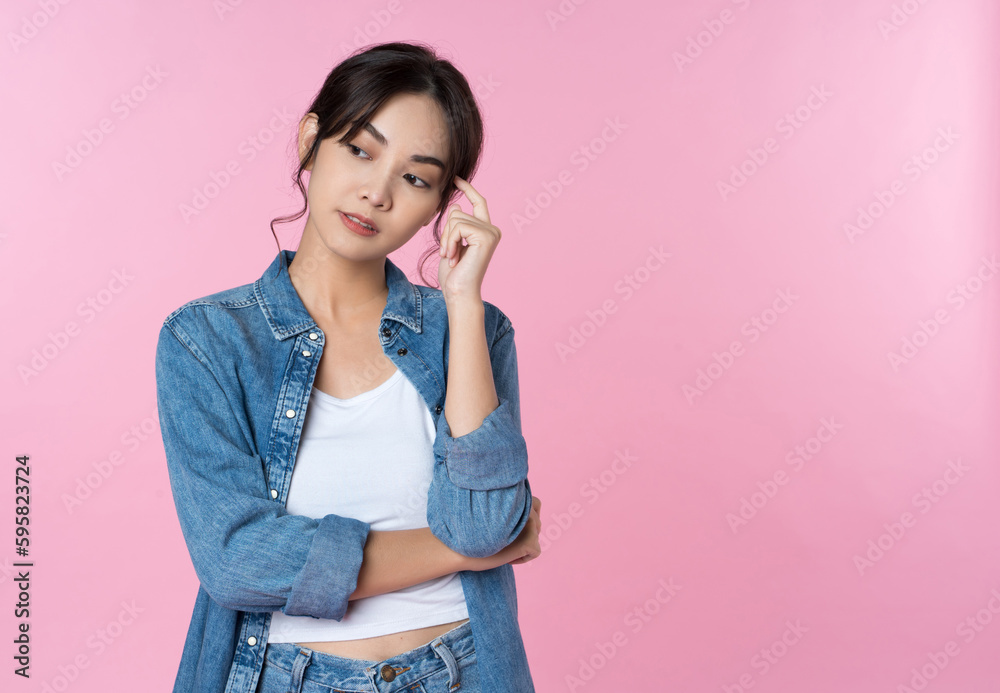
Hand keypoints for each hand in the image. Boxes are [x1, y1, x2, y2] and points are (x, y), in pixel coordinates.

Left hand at [438, 176, 502, 302]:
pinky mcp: (486, 237)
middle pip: (458, 212)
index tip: (455, 179)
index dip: (467, 189)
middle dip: (445, 232)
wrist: (459, 293)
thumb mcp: (451, 244)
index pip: (478, 202)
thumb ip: (455, 226)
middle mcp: (492, 230)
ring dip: (446, 239)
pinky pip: (458, 227)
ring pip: (456, 219)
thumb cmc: (454, 275)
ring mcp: (491, 233)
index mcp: (485, 231)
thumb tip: (456, 208)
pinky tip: (453, 256)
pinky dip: (450, 242)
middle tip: (447, 253)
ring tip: (450, 256)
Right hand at [461, 496, 541, 570]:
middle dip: (527, 532)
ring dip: (523, 544)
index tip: (511, 527)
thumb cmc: (473, 531)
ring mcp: (528, 524)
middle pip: (538, 522)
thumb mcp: (494, 514)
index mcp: (516, 497)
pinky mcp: (529, 541)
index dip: (526, 517)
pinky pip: (536, 552)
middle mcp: (525, 508)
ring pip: (537, 537)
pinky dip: (523, 558)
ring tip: (504, 547)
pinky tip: (507, 558)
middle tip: (506, 540)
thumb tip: (533, 518)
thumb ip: (510, 509)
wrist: (461, 548)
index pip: (536, 503)